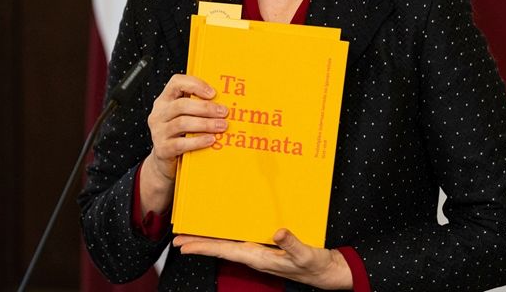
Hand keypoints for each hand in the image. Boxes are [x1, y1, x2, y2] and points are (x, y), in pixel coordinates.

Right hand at [139, 74, 227, 214]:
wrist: (166, 162)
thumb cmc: (180, 134)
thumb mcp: (185, 116)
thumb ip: (198, 106)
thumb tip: (225, 100)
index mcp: (165, 100)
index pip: (176, 83)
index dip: (195, 85)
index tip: (213, 93)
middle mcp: (159, 114)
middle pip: (181, 105)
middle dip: (206, 107)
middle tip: (224, 112)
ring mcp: (158, 132)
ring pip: (182, 123)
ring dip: (205, 124)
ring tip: (222, 126)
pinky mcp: (162, 149)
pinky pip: (181, 144)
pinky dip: (198, 141)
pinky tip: (211, 140)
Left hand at [173, 228, 352, 289]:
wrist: (327, 273)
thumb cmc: (316, 265)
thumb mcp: (306, 255)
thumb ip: (292, 244)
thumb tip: (278, 231)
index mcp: (259, 257)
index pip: (225, 251)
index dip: (203, 247)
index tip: (183, 245)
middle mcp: (255, 256)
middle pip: (221, 249)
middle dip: (199, 244)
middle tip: (178, 238)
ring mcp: (260, 253)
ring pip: (228, 246)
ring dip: (210, 241)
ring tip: (194, 235)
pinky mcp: (267, 250)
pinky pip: (241, 242)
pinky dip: (228, 237)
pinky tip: (224, 231)